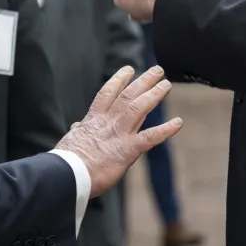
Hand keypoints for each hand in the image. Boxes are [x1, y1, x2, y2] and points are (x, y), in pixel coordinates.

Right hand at [55, 66, 181, 196]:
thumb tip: (77, 127)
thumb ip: (79, 132)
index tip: (129, 69)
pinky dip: (166, 130)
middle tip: (157, 71)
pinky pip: (151, 137)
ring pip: (139, 108)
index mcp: (93, 120)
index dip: (119, 80)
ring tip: (166, 85)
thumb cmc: (68, 162)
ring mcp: (119, 135)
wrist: (69, 175)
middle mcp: (108, 122)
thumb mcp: (71, 140)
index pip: (108, 93)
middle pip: (128, 95)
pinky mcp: (128, 150)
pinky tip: (178, 123)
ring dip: (154, 95)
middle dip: (144, 81)